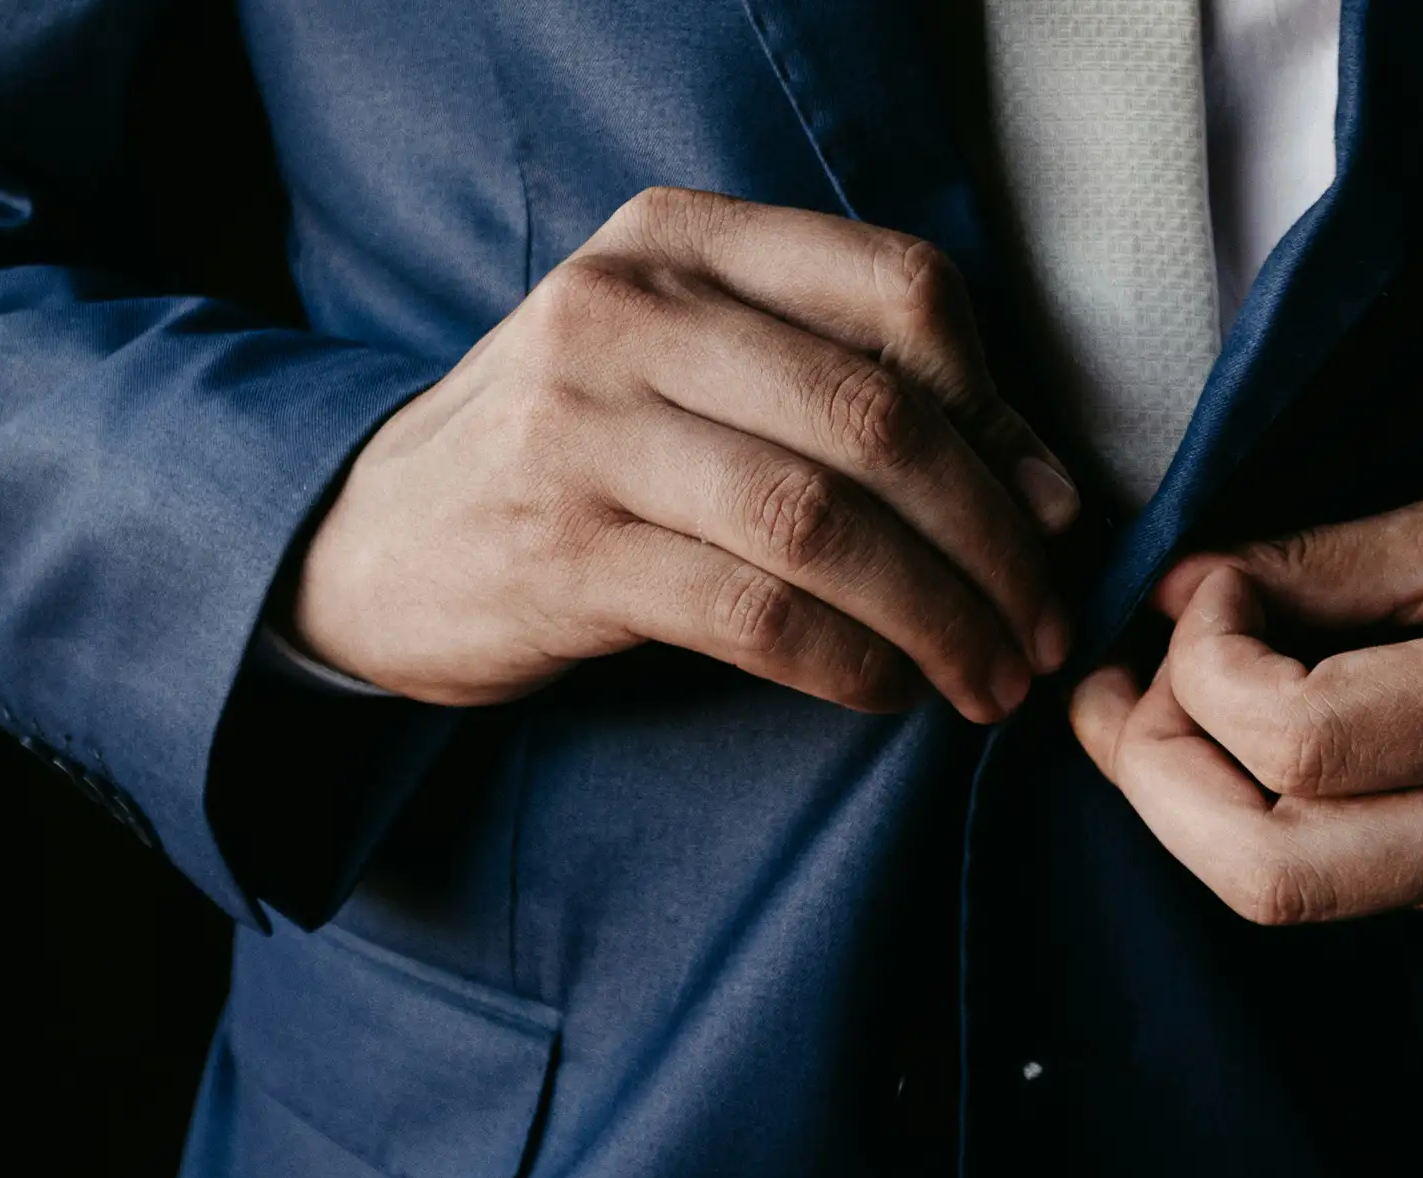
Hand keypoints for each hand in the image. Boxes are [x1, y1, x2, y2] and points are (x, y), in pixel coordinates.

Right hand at [292, 187, 1079, 718]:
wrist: (374, 539)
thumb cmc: (580, 455)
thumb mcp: (701, 380)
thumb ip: (858, 401)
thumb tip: (1048, 494)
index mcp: (686, 239)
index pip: (904, 288)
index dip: (1001, 408)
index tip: (1042, 511)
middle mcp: (630, 309)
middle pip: (882, 419)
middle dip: (995, 544)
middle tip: (1044, 632)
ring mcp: (583, 426)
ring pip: (825, 524)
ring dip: (939, 620)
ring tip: (987, 683)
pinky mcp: (560, 548)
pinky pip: (755, 613)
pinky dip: (850, 664)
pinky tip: (887, 693)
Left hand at [1069, 494, 1422, 921]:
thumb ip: (1323, 562)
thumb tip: (1176, 591)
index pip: (1301, 744)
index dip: (1203, 670)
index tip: (1204, 596)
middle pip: (1265, 873)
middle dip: (1149, 777)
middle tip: (1118, 685)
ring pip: (1278, 897)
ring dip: (1177, 806)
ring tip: (1153, 706)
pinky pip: (1324, 886)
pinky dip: (1243, 818)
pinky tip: (1237, 742)